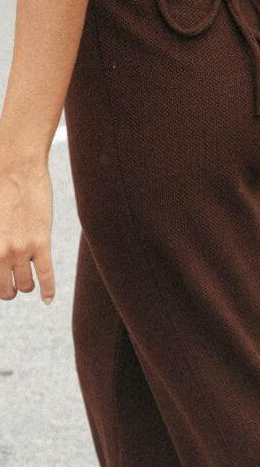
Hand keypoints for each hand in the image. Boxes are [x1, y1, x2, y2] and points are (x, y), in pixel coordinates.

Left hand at [0, 162, 54, 302]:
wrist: (13, 166)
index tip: (2, 280)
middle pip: (4, 290)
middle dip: (7, 290)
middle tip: (10, 283)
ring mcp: (20, 249)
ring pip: (25, 286)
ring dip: (25, 286)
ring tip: (25, 279)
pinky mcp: (40, 243)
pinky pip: (46, 275)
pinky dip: (48, 291)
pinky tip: (47, 299)